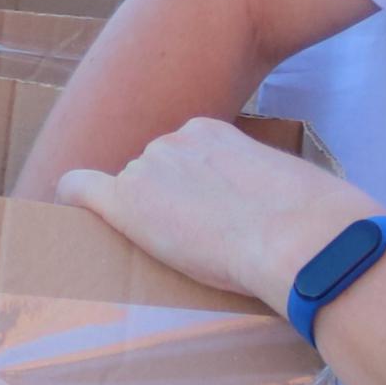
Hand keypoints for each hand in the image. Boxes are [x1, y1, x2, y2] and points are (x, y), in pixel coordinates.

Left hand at [52, 117, 376, 309]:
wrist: (301, 238)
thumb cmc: (315, 221)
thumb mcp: (294, 186)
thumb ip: (272, 189)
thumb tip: (295, 214)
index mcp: (212, 132)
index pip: (181, 157)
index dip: (187, 188)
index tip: (202, 213)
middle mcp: (171, 141)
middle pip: (150, 176)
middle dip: (165, 205)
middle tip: (196, 241)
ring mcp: (146, 170)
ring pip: (128, 195)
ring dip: (142, 218)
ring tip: (176, 252)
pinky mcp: (128, 205)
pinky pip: (81, 190)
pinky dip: (75, 198)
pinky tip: (70, 211)